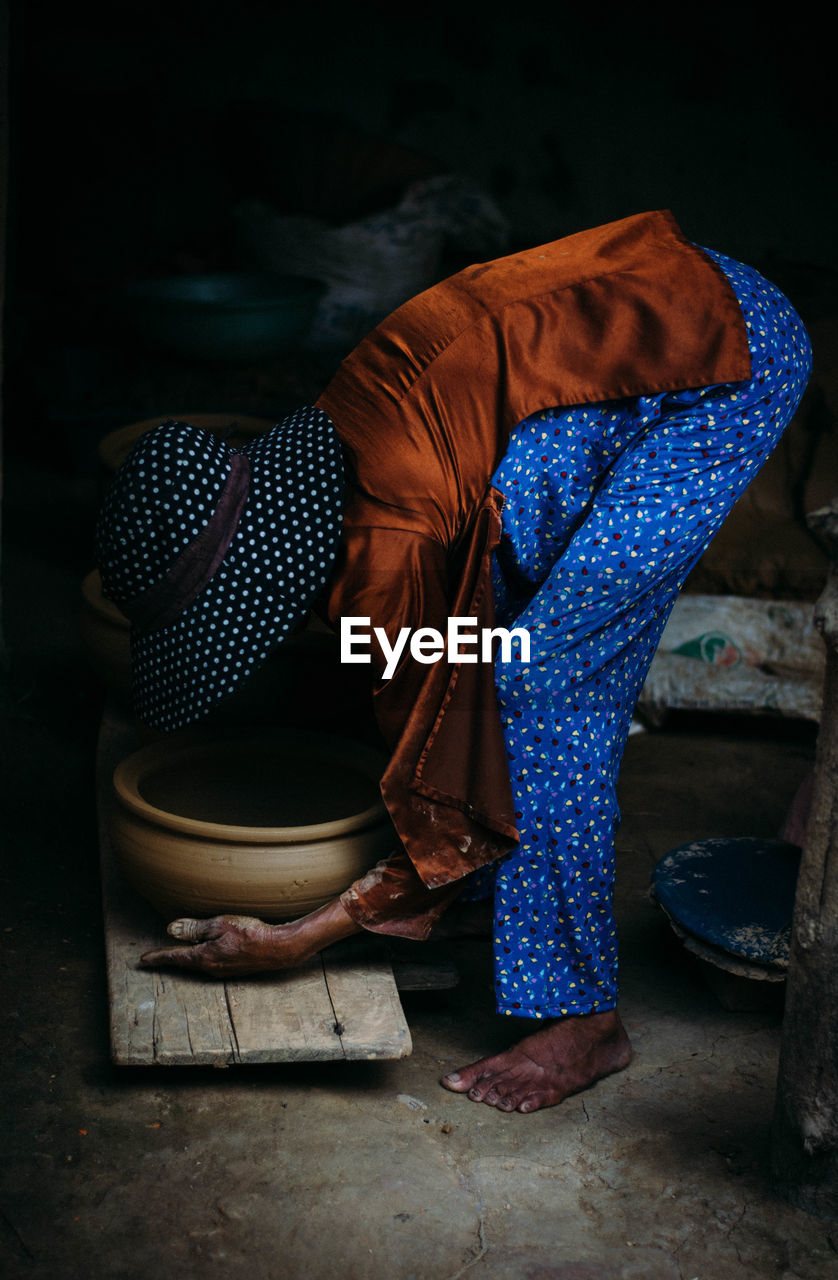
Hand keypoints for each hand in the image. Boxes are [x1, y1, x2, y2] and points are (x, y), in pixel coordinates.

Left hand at [137, 898, 361, 977]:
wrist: (278, 949)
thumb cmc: (251, 934)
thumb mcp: (220, 924)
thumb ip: (195, 928)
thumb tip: (170, 930)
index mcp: (204, 958)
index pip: (174, 957)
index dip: (157, 957)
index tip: (142, 960)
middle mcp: (209, 969)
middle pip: (182, 964)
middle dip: (167, 960)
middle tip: (152, 959)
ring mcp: (221, 971)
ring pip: (195, 965)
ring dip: (182, 960)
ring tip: (172, 955)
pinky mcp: (231, 969)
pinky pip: (207, 964)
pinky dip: (197, 959)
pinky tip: (200, 953)